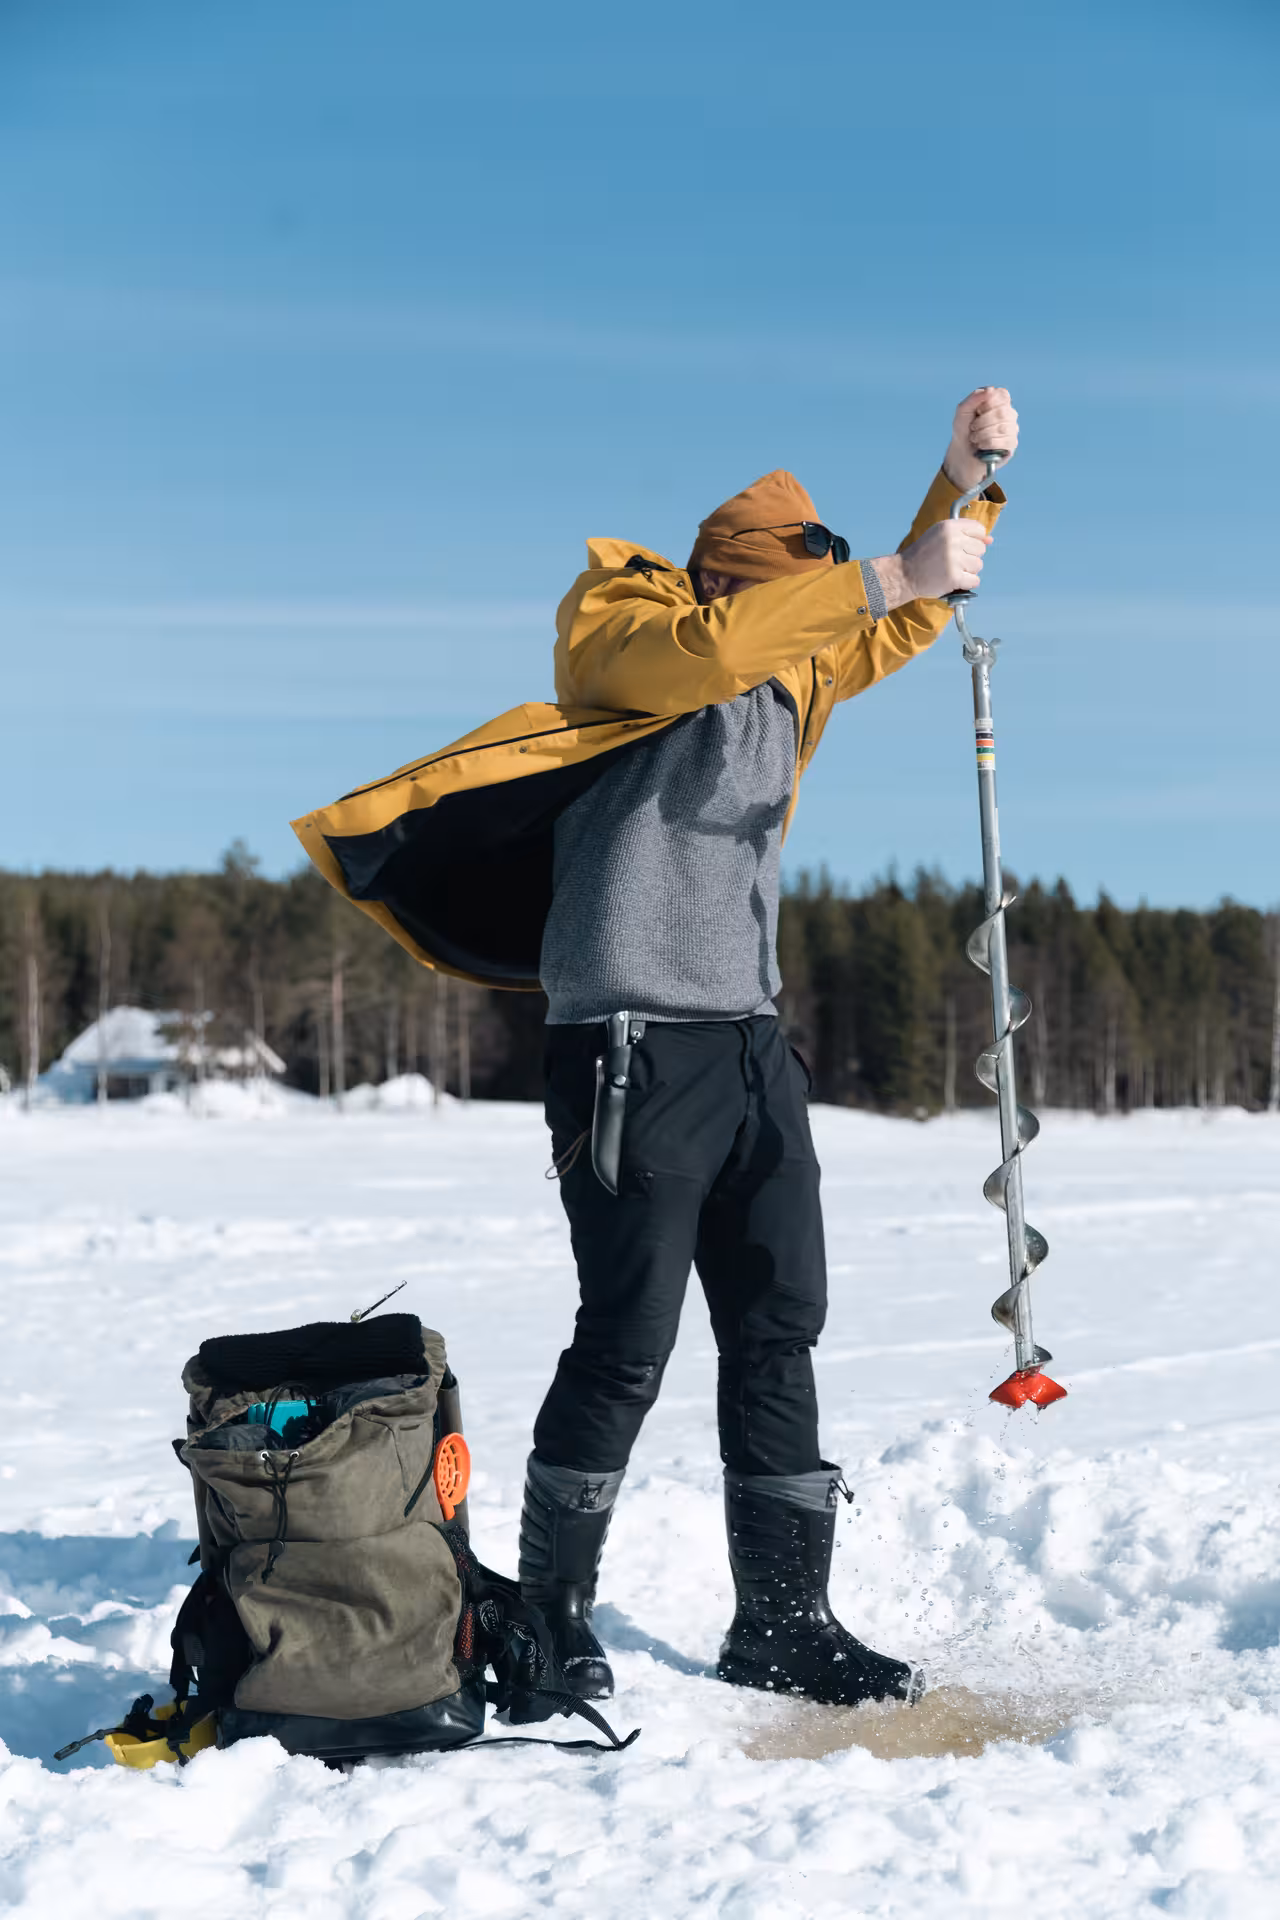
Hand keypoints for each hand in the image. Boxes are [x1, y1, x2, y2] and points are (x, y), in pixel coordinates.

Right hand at [873, 518, 991, 605]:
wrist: (904, 574)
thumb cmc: (922, 554)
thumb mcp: (939, 535)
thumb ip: (964, 534)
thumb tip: (990, 540)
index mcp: (949, 527)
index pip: (979, 530)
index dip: (975, 540)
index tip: (964, 547)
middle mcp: (953, 541)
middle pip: (980, 549)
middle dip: (970, 557)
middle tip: (953, 561)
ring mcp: (954, 560)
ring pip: (978, 565)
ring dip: (968, 571)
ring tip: (952, 570)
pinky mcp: (954, 578)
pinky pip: (974, 580)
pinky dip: (966, 583)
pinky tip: (954, 580)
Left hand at [943, 387, 1018, 492]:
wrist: (962, 453)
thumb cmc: (964, 430)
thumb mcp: (963, 411)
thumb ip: (974, 398)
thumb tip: (990, 390)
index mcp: (999, 401)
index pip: (1003, 395)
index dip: (988, 403)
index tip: (977, 411)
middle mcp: (1008, 413)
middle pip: (1002, 412)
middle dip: (982, 421)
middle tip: (972, 427)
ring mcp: (1012, 428)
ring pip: (1003, 428)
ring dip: (983, 434)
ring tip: (974, 438)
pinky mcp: (1012, 444)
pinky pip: (1004, 441)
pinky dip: (987, 443)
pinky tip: (981, 445)